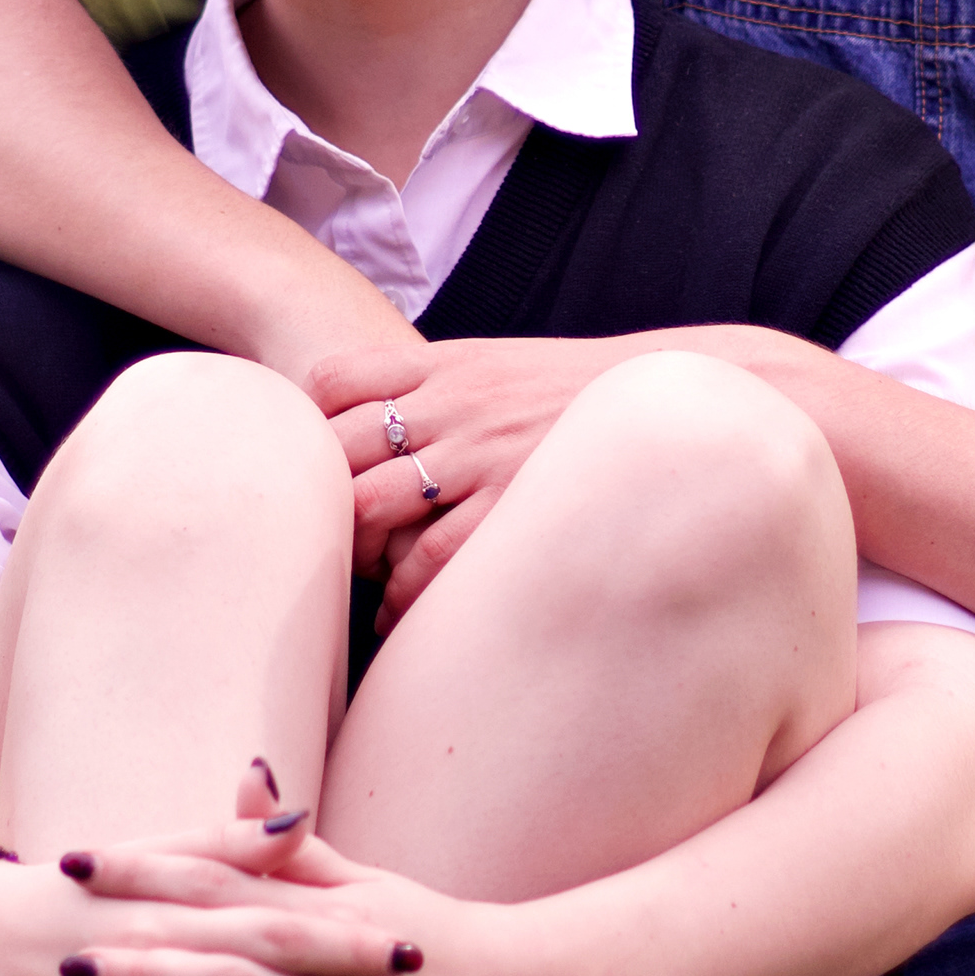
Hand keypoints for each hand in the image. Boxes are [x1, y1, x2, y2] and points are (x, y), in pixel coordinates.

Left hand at [65, 827, 569, 975]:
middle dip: (142, 965)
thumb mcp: (367, 877)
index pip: (220, 880)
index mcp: (322, 910)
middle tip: (66, 957)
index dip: (146, 870)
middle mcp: (326, 974)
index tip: (79, 860)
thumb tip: (246, 777)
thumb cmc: (430, 930)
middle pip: (223, 967)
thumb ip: (292, 845)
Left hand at [311, 336, 657, 624]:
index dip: (308, 423)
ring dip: (351, 548)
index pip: (336, 380)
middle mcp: (453, 404)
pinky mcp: (511, 503)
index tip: (310, 465)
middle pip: (339, 445)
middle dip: (319, 495)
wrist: (666, 399)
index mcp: (447, 364)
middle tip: (324, 534)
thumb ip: (439, 387)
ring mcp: (480, 454)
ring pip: (370, 504)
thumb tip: (377, 426)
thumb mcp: (500, 366)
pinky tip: (395, 611)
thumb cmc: (575, 397)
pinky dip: (399, 592)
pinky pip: (430, 557)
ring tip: (359, 576)